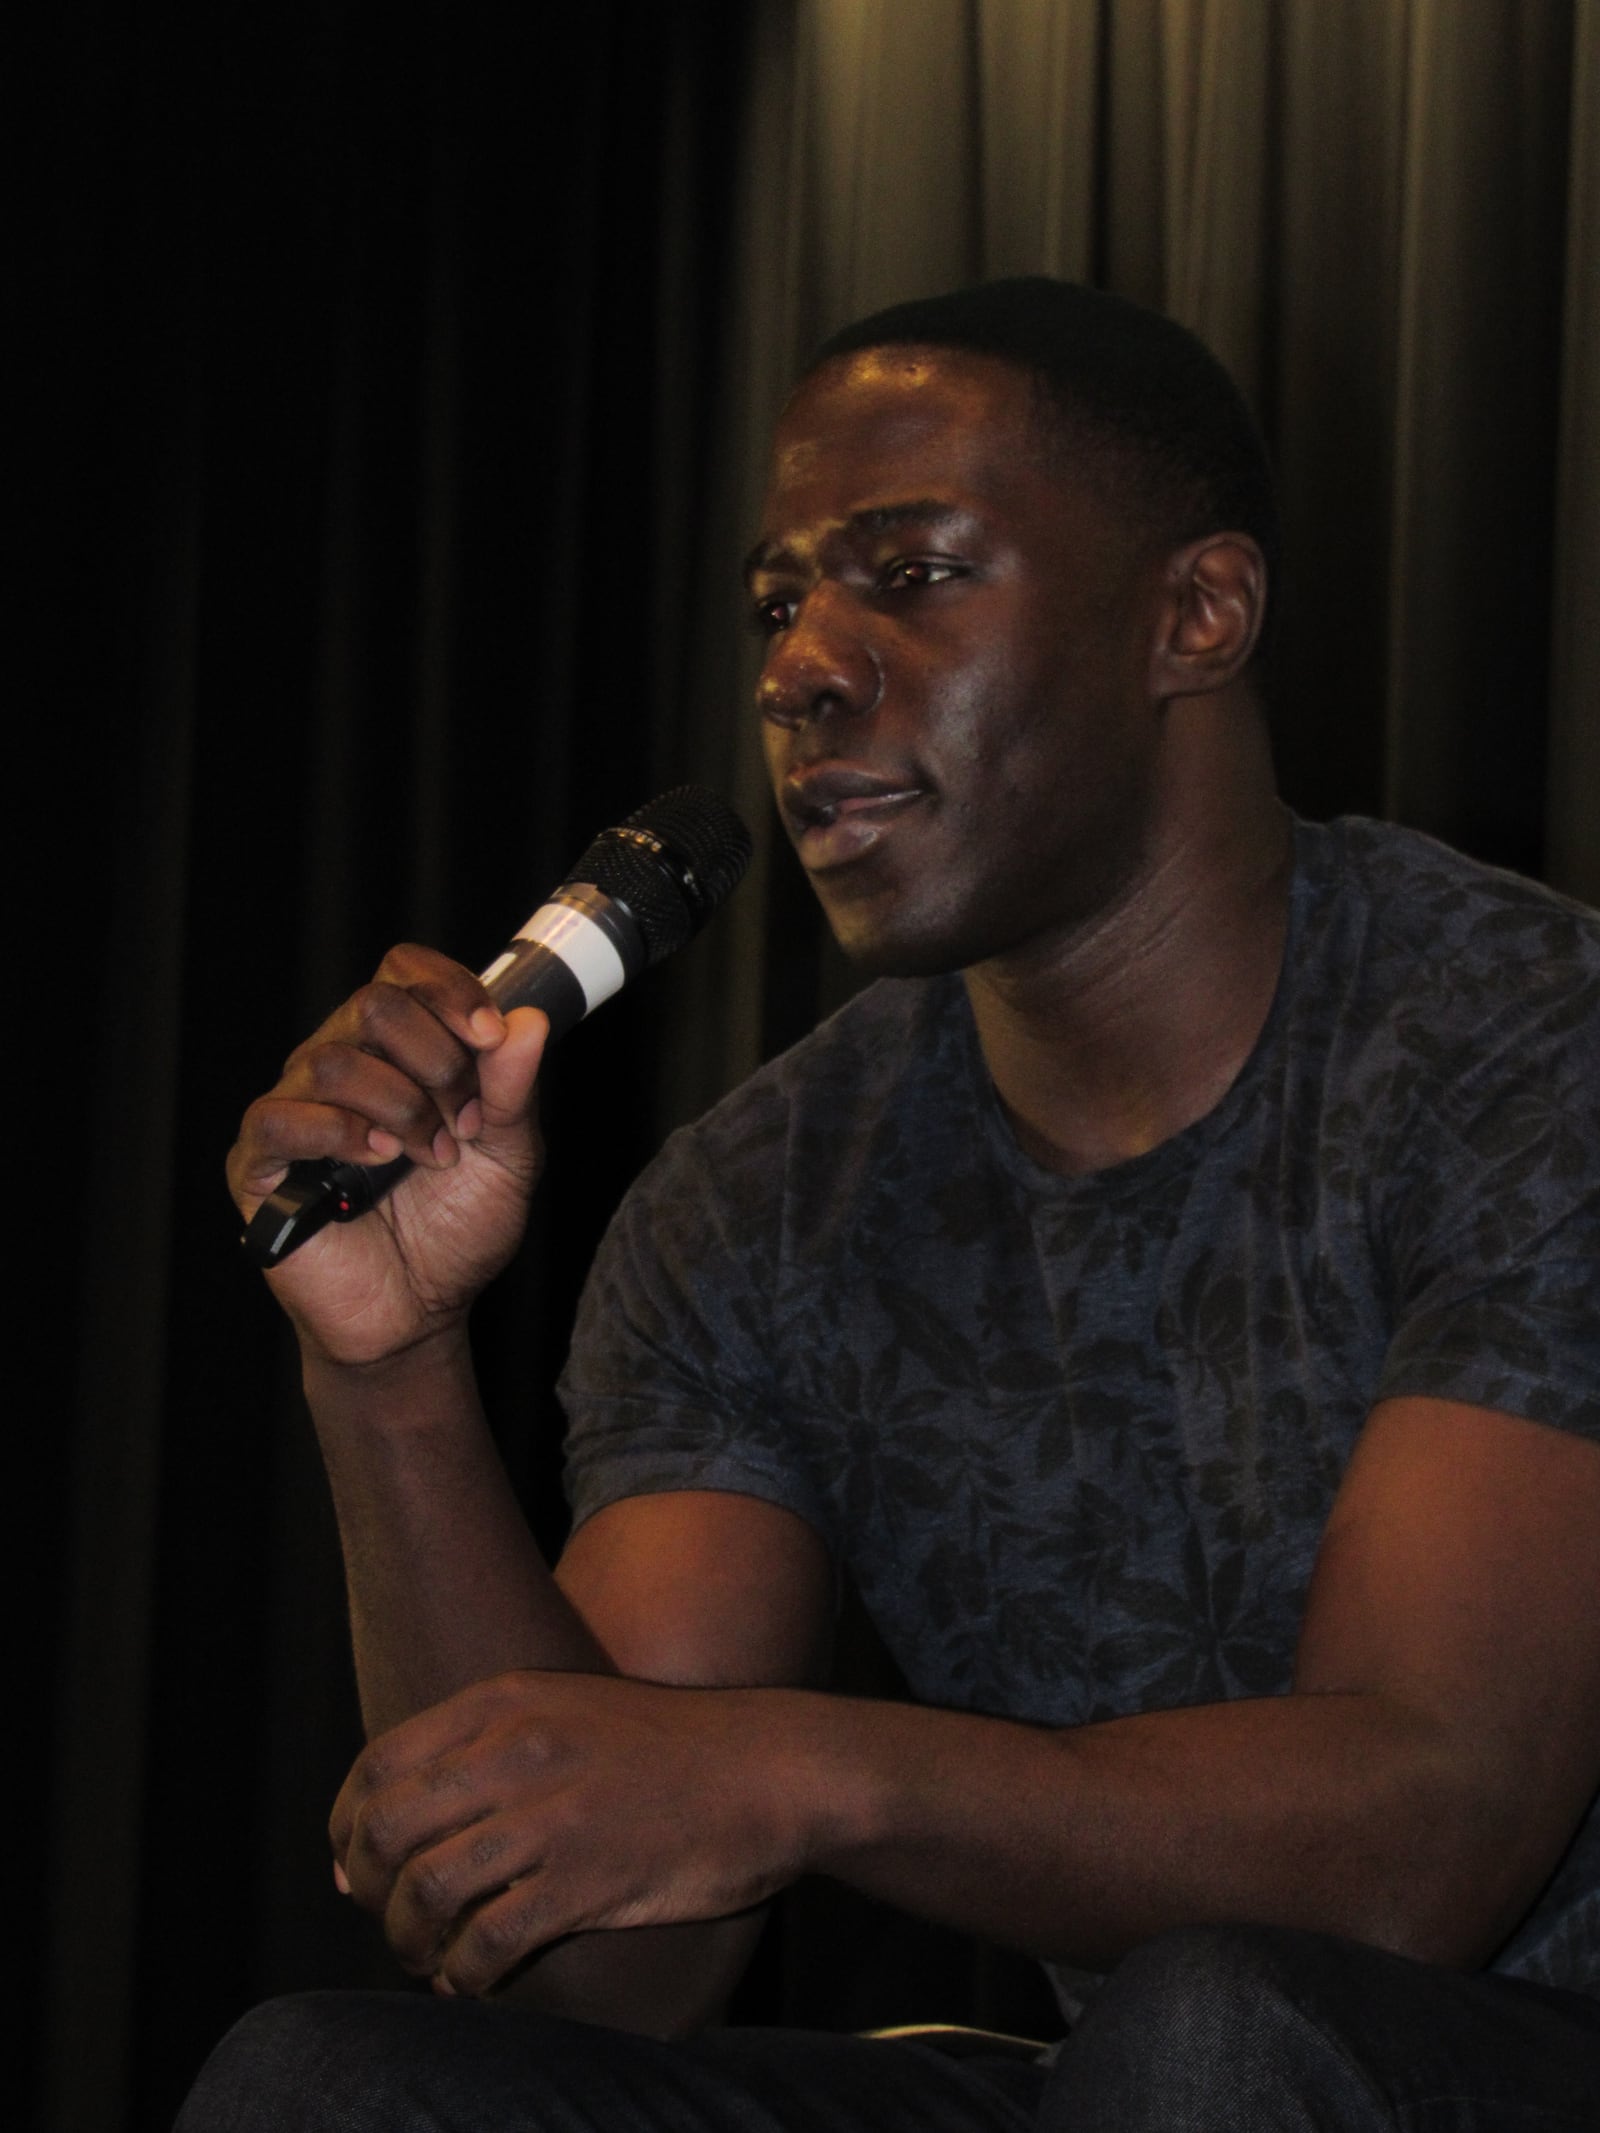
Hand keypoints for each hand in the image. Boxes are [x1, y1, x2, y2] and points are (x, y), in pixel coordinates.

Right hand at [228, 945, 547, 1363]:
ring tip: (429, 1158)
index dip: (450, 989)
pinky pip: (280, 1116)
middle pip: (374, 1004)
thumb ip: (514, 1090)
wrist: (419, 1315)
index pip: (404, 972)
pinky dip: (337, 1131)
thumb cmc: (456, 1231)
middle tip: (464, 1123)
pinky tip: (375, 1160)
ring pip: (334, 1058)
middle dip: (437, 1062)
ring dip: (401, 1107)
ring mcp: (297, 1110)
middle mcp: (342, 1066)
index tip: (491, 1035)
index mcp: (398, 1052)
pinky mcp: (261, 1163)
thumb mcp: (509, 1158)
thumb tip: (529, 1020)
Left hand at [328, 1670, 813, 1996]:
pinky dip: (464, 1975)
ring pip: (425, 1890)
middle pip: (387, 1830)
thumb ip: (483, 1749)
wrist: (768, 1769)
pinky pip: (488, 1941)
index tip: (357, 1870)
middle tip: (392, 1923)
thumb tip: (386, 1830)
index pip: (376, 1765)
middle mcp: (516, 1749)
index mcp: (505, 1702)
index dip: (348, 1828)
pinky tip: (474, 1981)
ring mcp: (551, 1813)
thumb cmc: (665, 1748)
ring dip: (410, 1941)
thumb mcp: (567, 1708)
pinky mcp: (588, 1877)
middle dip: (369, 1892)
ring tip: (430, 1958)